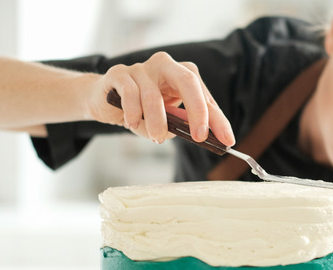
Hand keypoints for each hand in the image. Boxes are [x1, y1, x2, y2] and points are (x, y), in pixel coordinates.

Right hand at [89, 51, 234, 145]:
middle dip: (197, 111)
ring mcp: (141, 68)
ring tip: (157, 137)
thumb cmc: (141, 110)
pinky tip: (132, 123)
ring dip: (157, 122)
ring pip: (154, 95)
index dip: (217, 119)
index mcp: (182, 74)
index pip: (204, 96)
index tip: (227, 140)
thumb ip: (182, 124)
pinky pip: (130, 93)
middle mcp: (165, 65)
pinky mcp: (119, 73)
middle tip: (200, 136)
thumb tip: (201, 136)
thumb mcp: (166, 119)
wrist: (104, 100)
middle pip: (187, 81)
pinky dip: (133, 112)